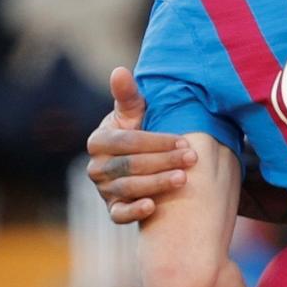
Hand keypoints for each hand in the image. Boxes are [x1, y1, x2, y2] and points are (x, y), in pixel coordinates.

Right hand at [86, 67, 194, 223]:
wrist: (143, 164)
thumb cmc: (140, 131)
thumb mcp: (135, 113)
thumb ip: (128, 95)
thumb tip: (119, 71)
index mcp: (98, 141)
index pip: (128, 141)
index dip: (156, 141)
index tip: (183, 140)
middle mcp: (95, 167)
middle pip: (130, 165)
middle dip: (163, 161)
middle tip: (191, 159)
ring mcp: (103, 190)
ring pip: (129, 188)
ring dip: (157, 184)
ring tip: (183, 179)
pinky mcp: (113, 209)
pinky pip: (119, 215)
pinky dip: (134, 211)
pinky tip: (153, 206)